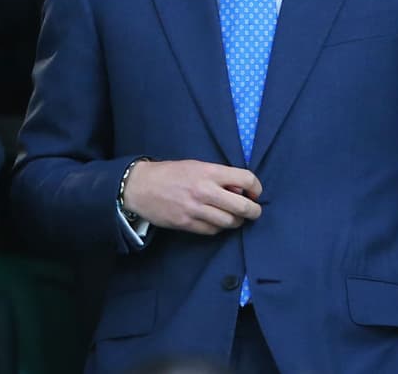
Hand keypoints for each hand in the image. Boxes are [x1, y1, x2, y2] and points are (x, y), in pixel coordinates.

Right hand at [122, 159, 260, 234]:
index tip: (255, 193)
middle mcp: (204, 190)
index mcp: (208, 172)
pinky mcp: (186, 224)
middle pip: (243, 206)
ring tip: (234, 217)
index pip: (246, 179)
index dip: (256, 188)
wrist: (141, 186)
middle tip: (253, 211)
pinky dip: (218, 228)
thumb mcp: (196, 166)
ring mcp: (195, 209)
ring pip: (230, 222)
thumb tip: (241, 190)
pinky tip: (215, 221)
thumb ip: (218, 176)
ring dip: (236, 221)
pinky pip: (213, 231)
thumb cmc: (170, 173)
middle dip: (253, 211)